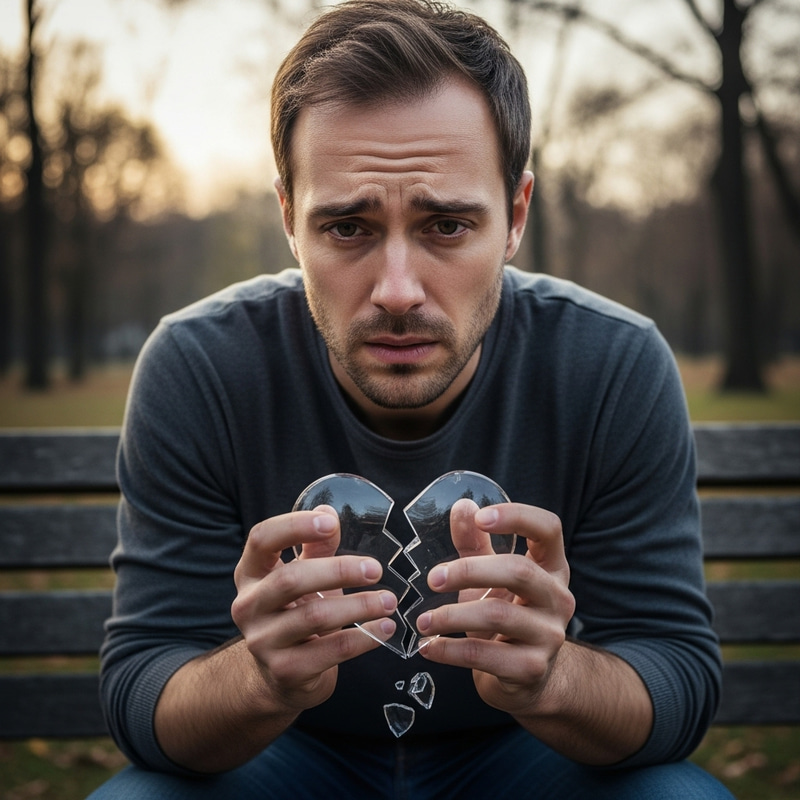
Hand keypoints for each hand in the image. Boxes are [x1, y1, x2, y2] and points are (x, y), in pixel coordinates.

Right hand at [231, 505, 396, 713]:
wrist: (280, 676)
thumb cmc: (296, 613)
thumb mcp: (303, 577)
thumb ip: (316, 548)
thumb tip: (330, 510)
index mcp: (251, 573)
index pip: (261, 539)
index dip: (294, 526)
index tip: (331, 523)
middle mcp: (248, 606)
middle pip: (291, 580)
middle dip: (339, 571)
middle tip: (375, 569)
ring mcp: (263, 642)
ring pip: (315, 617)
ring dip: (359, 606)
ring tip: (389, 601)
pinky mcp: (285, 671)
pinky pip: (330, 651)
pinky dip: (363, 638)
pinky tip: (384, 629)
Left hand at [416, 500, 574, 716]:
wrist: (527, 677)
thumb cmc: (507, 613)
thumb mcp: (491, 577)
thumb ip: (475, 544)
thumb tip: (462, 507)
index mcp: (552, 567)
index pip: (548, 529)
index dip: (518, 517)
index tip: (481, 518)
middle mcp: (559, 597)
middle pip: (519, 571)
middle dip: (469, 571)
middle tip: (432, 579)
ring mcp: (549, 635)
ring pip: (498, 615)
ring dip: (452, 616)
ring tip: (422, 621)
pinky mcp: (532, 669)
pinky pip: (485, 656)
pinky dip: (450, 651)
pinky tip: (428, 647)